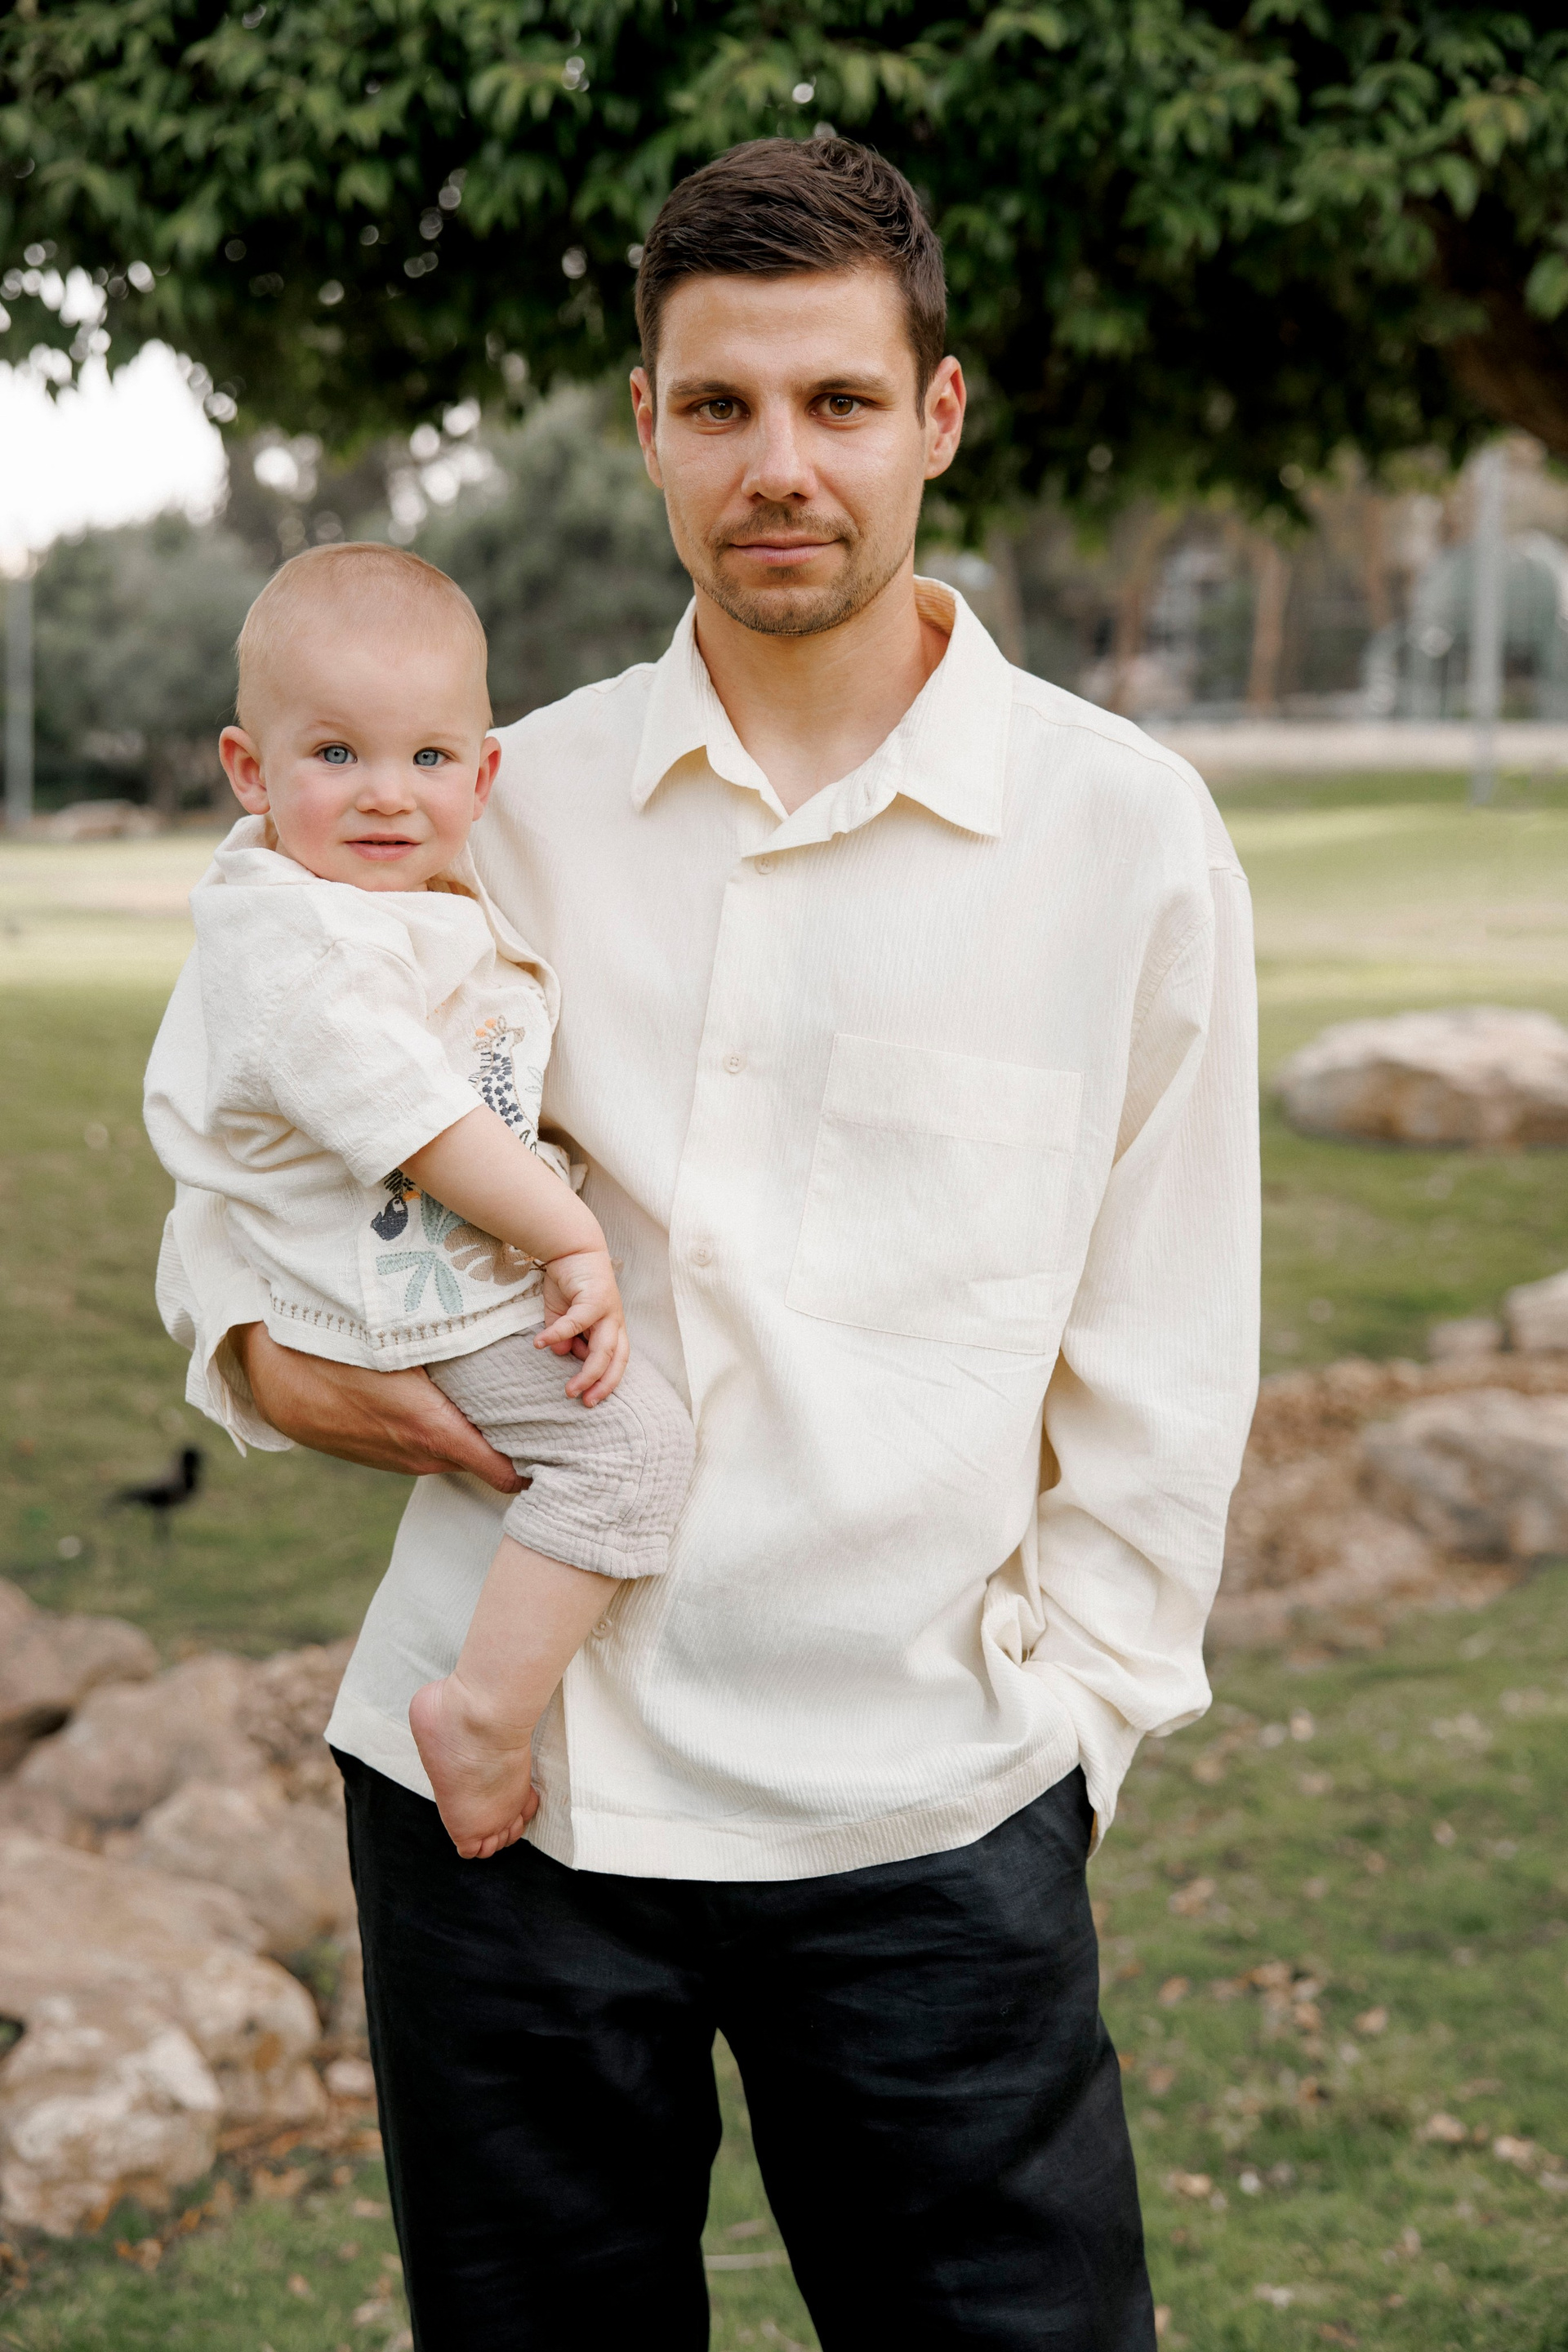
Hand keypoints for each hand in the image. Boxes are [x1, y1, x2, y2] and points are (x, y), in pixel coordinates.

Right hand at [233, 1324, 522, 1490]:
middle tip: (535, 1406)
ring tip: (495, 1398)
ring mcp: (397, 1463)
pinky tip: (440, 1400)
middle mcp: (421, 1457)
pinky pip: (421, 1448)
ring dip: (471, 1433)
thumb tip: (508, 1327)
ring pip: (452, 1452)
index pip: (504, 1472)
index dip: (536, 1463)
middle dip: (510, 1439)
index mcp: (435, 1433)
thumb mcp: (402, 1340)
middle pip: (483, 1458)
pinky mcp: (378, 1458)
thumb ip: (456, 1341)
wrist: (272, 1376)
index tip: (563, 1445)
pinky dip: (438, 1433)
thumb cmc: (341, 1348)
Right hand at [534, 1250, 628, 1405]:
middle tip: (587, 1403)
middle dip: (604, 1384)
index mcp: (611, 1327)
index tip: (589, 1400)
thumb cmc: (570, 1281)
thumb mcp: (562, 1314)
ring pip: (604, 1349)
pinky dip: (560, 1335)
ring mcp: (608, 1310)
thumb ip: (562, 1335)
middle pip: (617, 1360)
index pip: (616, 1361)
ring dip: (588, 1372)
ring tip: (569, 1389)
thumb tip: (559, 1353)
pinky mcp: (596, 1298)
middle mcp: (615, 1321)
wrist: (572, 1246)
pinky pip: (577, 1323)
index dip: (606, 1381)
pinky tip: (541, 1344)